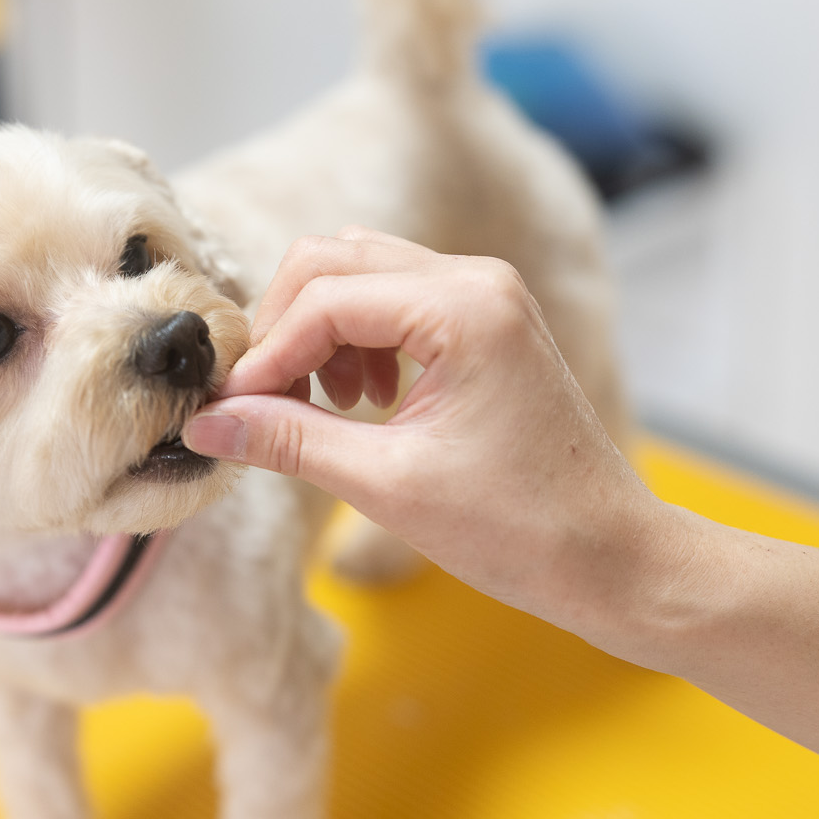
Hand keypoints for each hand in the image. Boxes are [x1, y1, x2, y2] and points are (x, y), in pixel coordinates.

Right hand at [181, 228, 683, 644]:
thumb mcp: (388, 485)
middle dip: (285, 330)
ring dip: (319, 332)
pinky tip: (361, 403)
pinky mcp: (485, 320)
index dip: (266, 356)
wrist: (611, 557)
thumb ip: (290, 441)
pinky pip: (393, 300)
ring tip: (321, 409)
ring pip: (359, 274)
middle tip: (263, 403)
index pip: (325, 299)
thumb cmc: (521, 529)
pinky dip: (355, 340)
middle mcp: (477, 280)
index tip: (230, 412)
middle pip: (333, 261)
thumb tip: (207, 422)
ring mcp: (485, 294)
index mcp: (465, 307)